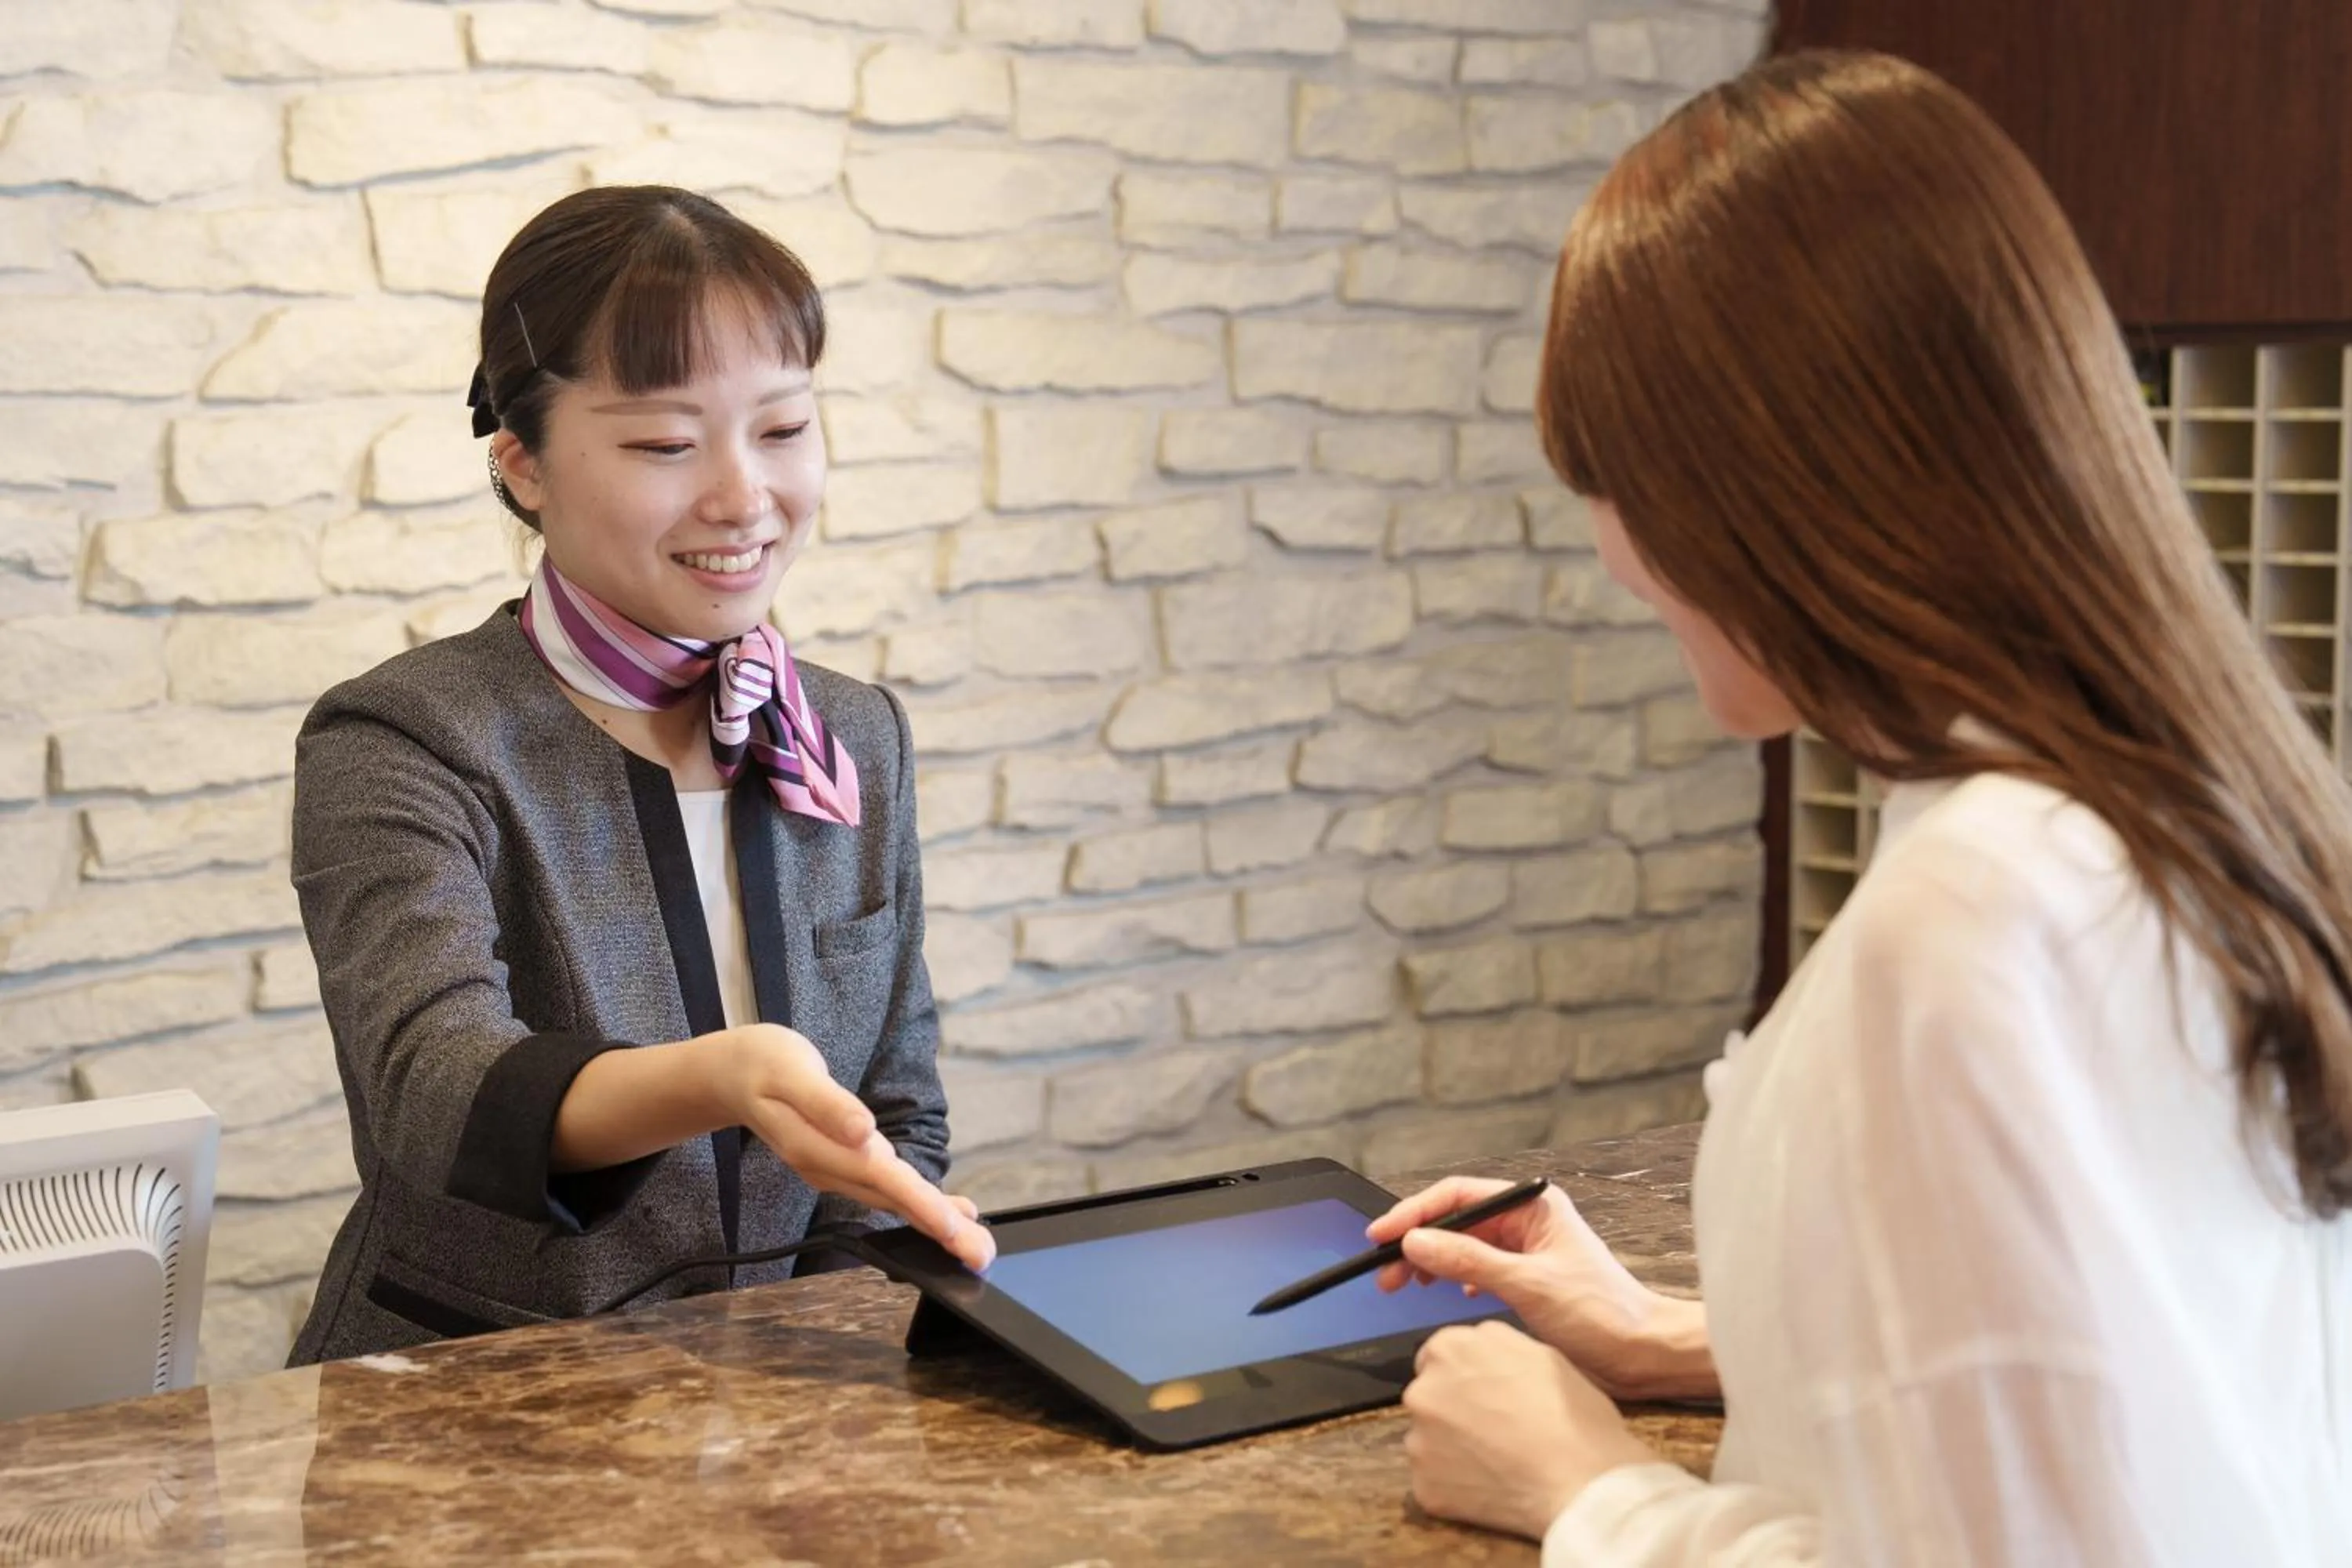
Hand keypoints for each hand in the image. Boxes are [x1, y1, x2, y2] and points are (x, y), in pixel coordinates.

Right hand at [709, 1024, 994, 1272]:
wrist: (730, 1073)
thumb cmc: (763, 1065)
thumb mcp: (792, 1074)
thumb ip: (828, 1105)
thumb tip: (863, 1132)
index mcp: (818, 1147)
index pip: (880, 1178)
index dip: (919, 1203)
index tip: (954, 1228)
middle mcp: (827, 1168)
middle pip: (891, 1199)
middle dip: (938, 1228)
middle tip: (980, 1254)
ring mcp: (831, 1170)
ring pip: (888, 1199)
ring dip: (931, 1221)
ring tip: (972, 1241)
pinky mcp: (836, 1165)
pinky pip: (881, 1189)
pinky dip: (914, 1202)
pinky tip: (942, 1213)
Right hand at [1368, 1177, 1695, 1399]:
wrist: (1643, 1353)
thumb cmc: (1602, 1313)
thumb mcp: (1529, 1284)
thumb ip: (1469, 1260)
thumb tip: (1416, 1243)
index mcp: (1533, 1206)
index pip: (1459, 1196)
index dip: (1415, 1213)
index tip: (1382, 1235)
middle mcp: (1528, 1221)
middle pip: (1456, 1220)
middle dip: (1418, 1242)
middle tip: (1385, 1272)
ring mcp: (1527, 1250)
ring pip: (1463, 1245)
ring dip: (1432, 1262)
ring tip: (1404, 1285)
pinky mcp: (1527, 1279)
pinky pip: (1477, 1267)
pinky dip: (1456, 1277)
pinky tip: (1448, 1292)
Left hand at [1403, 1321, 1660, 1539]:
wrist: (1582, 1485)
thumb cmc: (1573, 1415)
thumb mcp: (1541, 1354)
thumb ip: (1496, 1346)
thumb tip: (1478, 1351)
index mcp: (1449, 1348)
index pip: (1439, 1356)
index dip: (1466, 1375)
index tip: (1488, 1395)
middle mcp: (1422, 1389)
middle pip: (1429, 1396)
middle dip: (1453, 1409)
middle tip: (1494, 1430)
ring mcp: (1418, 1441)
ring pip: (1427, 1440)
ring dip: (1451, 1448)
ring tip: (1496, 1464)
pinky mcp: (1423, 1486)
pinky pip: (1433, 1481)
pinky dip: (1454, 1486)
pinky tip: (1491, 1490)